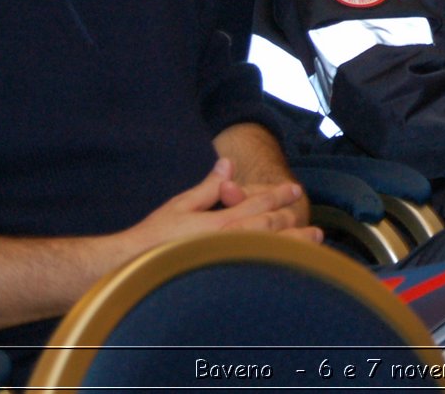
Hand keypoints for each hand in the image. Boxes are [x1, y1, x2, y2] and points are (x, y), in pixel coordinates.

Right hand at [122, 159, 321, 256]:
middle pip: (271, 230)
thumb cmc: (152, 239)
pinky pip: (256, 272)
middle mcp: (228, 243)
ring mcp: (227, 264)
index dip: (278, 196)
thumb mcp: (181, 205)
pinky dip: (275, 267)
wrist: (129, 269)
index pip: (258, 205)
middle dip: (294, 223)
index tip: (295, 190)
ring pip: (269, 252)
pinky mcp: (221, 281)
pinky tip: (288, 269)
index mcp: (221, 223)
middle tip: (315, 225)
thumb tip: (227, 164)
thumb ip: (209, 186)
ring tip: (314, 244)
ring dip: (294, 246)